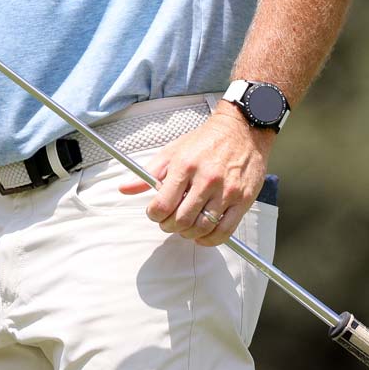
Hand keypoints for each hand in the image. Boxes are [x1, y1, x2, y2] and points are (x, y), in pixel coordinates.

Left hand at [119, 108, 271, 246]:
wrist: (241, 130)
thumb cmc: (206, 141)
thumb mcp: (172, 151)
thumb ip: (148, 173)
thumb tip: (125, 188)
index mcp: (185, 166)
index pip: (162, 205)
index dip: (154, 215)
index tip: (155, 213)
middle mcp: (206, 179)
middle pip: (181, 220)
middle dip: (169, 226)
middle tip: (169, 221)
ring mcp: (226, 191)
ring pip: (201, 227)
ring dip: (188, 233)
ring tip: (185, 226)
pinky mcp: (243, 199)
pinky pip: (225, 230)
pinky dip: (210, 239)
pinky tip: (202, 235)